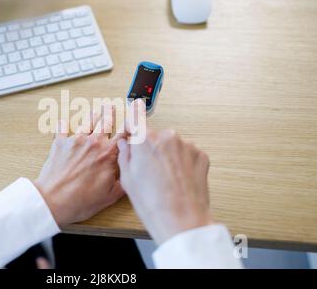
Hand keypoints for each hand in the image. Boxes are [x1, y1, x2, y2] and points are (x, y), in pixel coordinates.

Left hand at [34, 108, 124, 226]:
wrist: (53, 201)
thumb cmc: (79, 201)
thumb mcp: (109, 196)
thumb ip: (123, 183)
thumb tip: (130, 177)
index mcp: (108, 155)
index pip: (124, 135)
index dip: (131, 125)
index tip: (134, 118)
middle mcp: (93, 143)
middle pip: (105, 122)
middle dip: (110, 113)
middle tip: (111, 106)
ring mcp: (76, 141)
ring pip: (87, 122)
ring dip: (93, 115)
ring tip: (95, 110)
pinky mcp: (60, 143)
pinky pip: (61, 129)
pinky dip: (62, 124)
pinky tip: (62, 120)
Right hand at [117, 111, 212, 243]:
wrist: (181, 220)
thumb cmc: (153, 204)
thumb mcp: (128, 179)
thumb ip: (125, 154)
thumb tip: (126, 144)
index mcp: (145, 140)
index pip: (137, 117)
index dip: (134, 114)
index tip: (135, 106)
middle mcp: (167, 137)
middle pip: (156, 136)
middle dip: (152, 148)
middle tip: (150, 170)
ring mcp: (186, 146)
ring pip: (173, 145)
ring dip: (169, 156)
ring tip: (166, 180)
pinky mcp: (201, 155)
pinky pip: (188, 154)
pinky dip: (183, 163)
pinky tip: (178, 180)